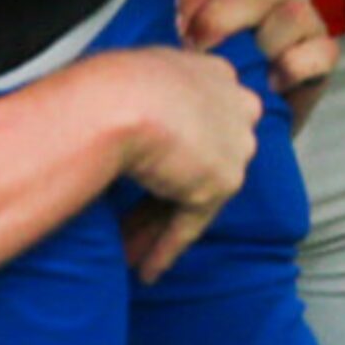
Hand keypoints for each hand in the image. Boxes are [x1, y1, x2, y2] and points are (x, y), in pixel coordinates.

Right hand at [88, 47, 261, 282]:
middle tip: (131, 220)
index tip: (148, 172)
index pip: (200, 121)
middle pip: (199, 160)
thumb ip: (148, 92)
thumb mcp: (134, 74)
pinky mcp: (221, 182)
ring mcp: (233, 145)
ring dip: (156, 226)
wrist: (118, 99)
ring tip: (129, 252)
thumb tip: (118, 108)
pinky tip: (146, 270)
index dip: (173, 153)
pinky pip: (189, 226)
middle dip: (165, 194)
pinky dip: (165, 249)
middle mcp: (234, 106)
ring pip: (193, 196)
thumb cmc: (111, 81)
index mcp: (215, 74)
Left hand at [177, 0, 337, 123]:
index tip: (176, 22)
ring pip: (291, 12)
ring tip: (238, 68)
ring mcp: (305, 22)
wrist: (237, 122)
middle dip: (222, 16)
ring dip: (260, 42)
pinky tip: (271, 82)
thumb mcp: (191, 27)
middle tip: (198, 48)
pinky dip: (295, 65)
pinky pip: (321, 50)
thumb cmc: (215, 69)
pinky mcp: (324, 56)